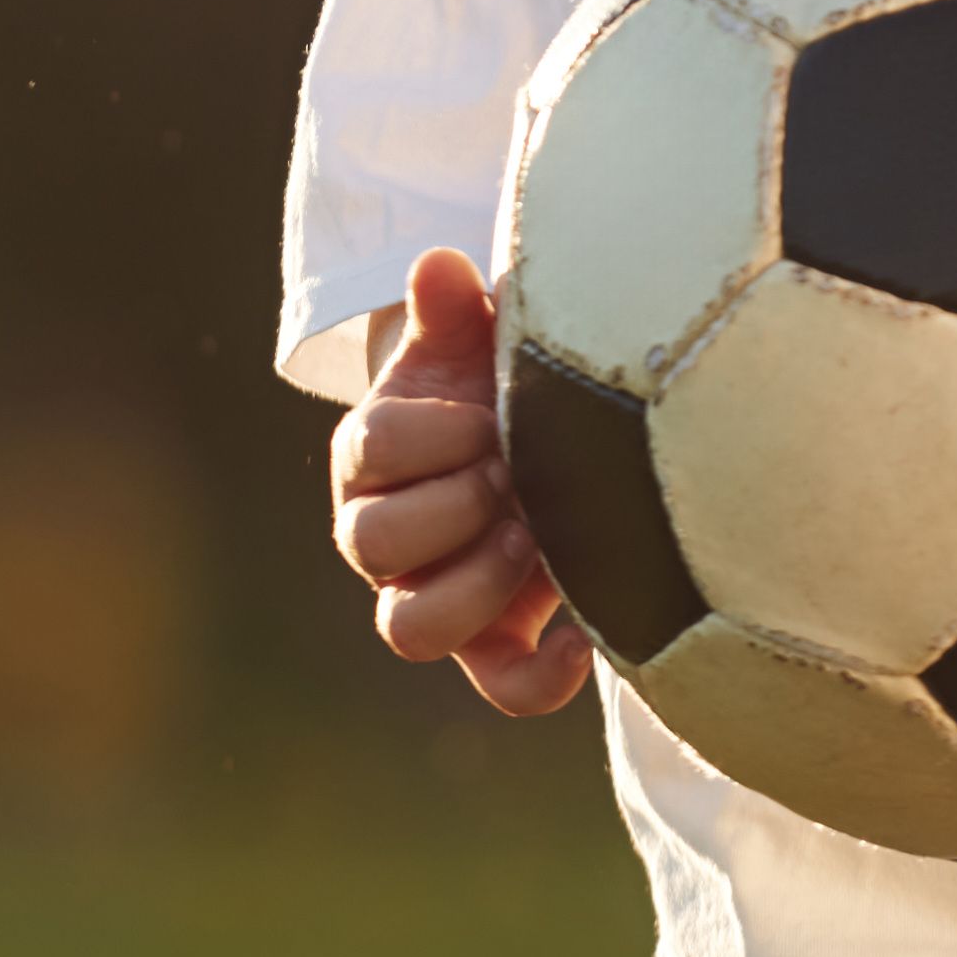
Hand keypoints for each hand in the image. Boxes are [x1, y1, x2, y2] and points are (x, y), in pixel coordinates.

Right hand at [326, 247, 595, 714]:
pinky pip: (505, 688)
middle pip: (371, 545)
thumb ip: (452, 310)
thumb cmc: (498, 386)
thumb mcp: (477, 340)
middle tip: (514, 474)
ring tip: (536, 539)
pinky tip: (587, 634)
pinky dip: (543, 676)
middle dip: (450, 507)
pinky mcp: (495, 644)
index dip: (429, 437)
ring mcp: (433, 595)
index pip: (369, 451)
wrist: (537, 443)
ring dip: (474, 585)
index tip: (487, 418)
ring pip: (409, 628)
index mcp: (374, 456)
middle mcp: (385, 535)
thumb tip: (438, 267)